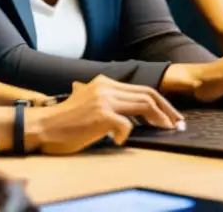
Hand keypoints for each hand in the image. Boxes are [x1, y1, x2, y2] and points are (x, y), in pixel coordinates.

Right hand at [27, 74, 183, 153]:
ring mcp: (104, 100)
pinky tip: (117, 141)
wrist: (44, 126)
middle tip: (178, 124)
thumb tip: (126, 113)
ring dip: (159, 120)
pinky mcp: (101, 115)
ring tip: (166, 131)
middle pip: (148, 94)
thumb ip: (105, 100)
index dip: (161, 103)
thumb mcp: (86, 101)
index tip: (171, 116)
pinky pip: (126, 125)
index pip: (142, 88)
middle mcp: (106, 86)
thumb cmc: (65, 120)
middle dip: (167, 110)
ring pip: (144, 105)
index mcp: (104, 82)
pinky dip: (126, 135)